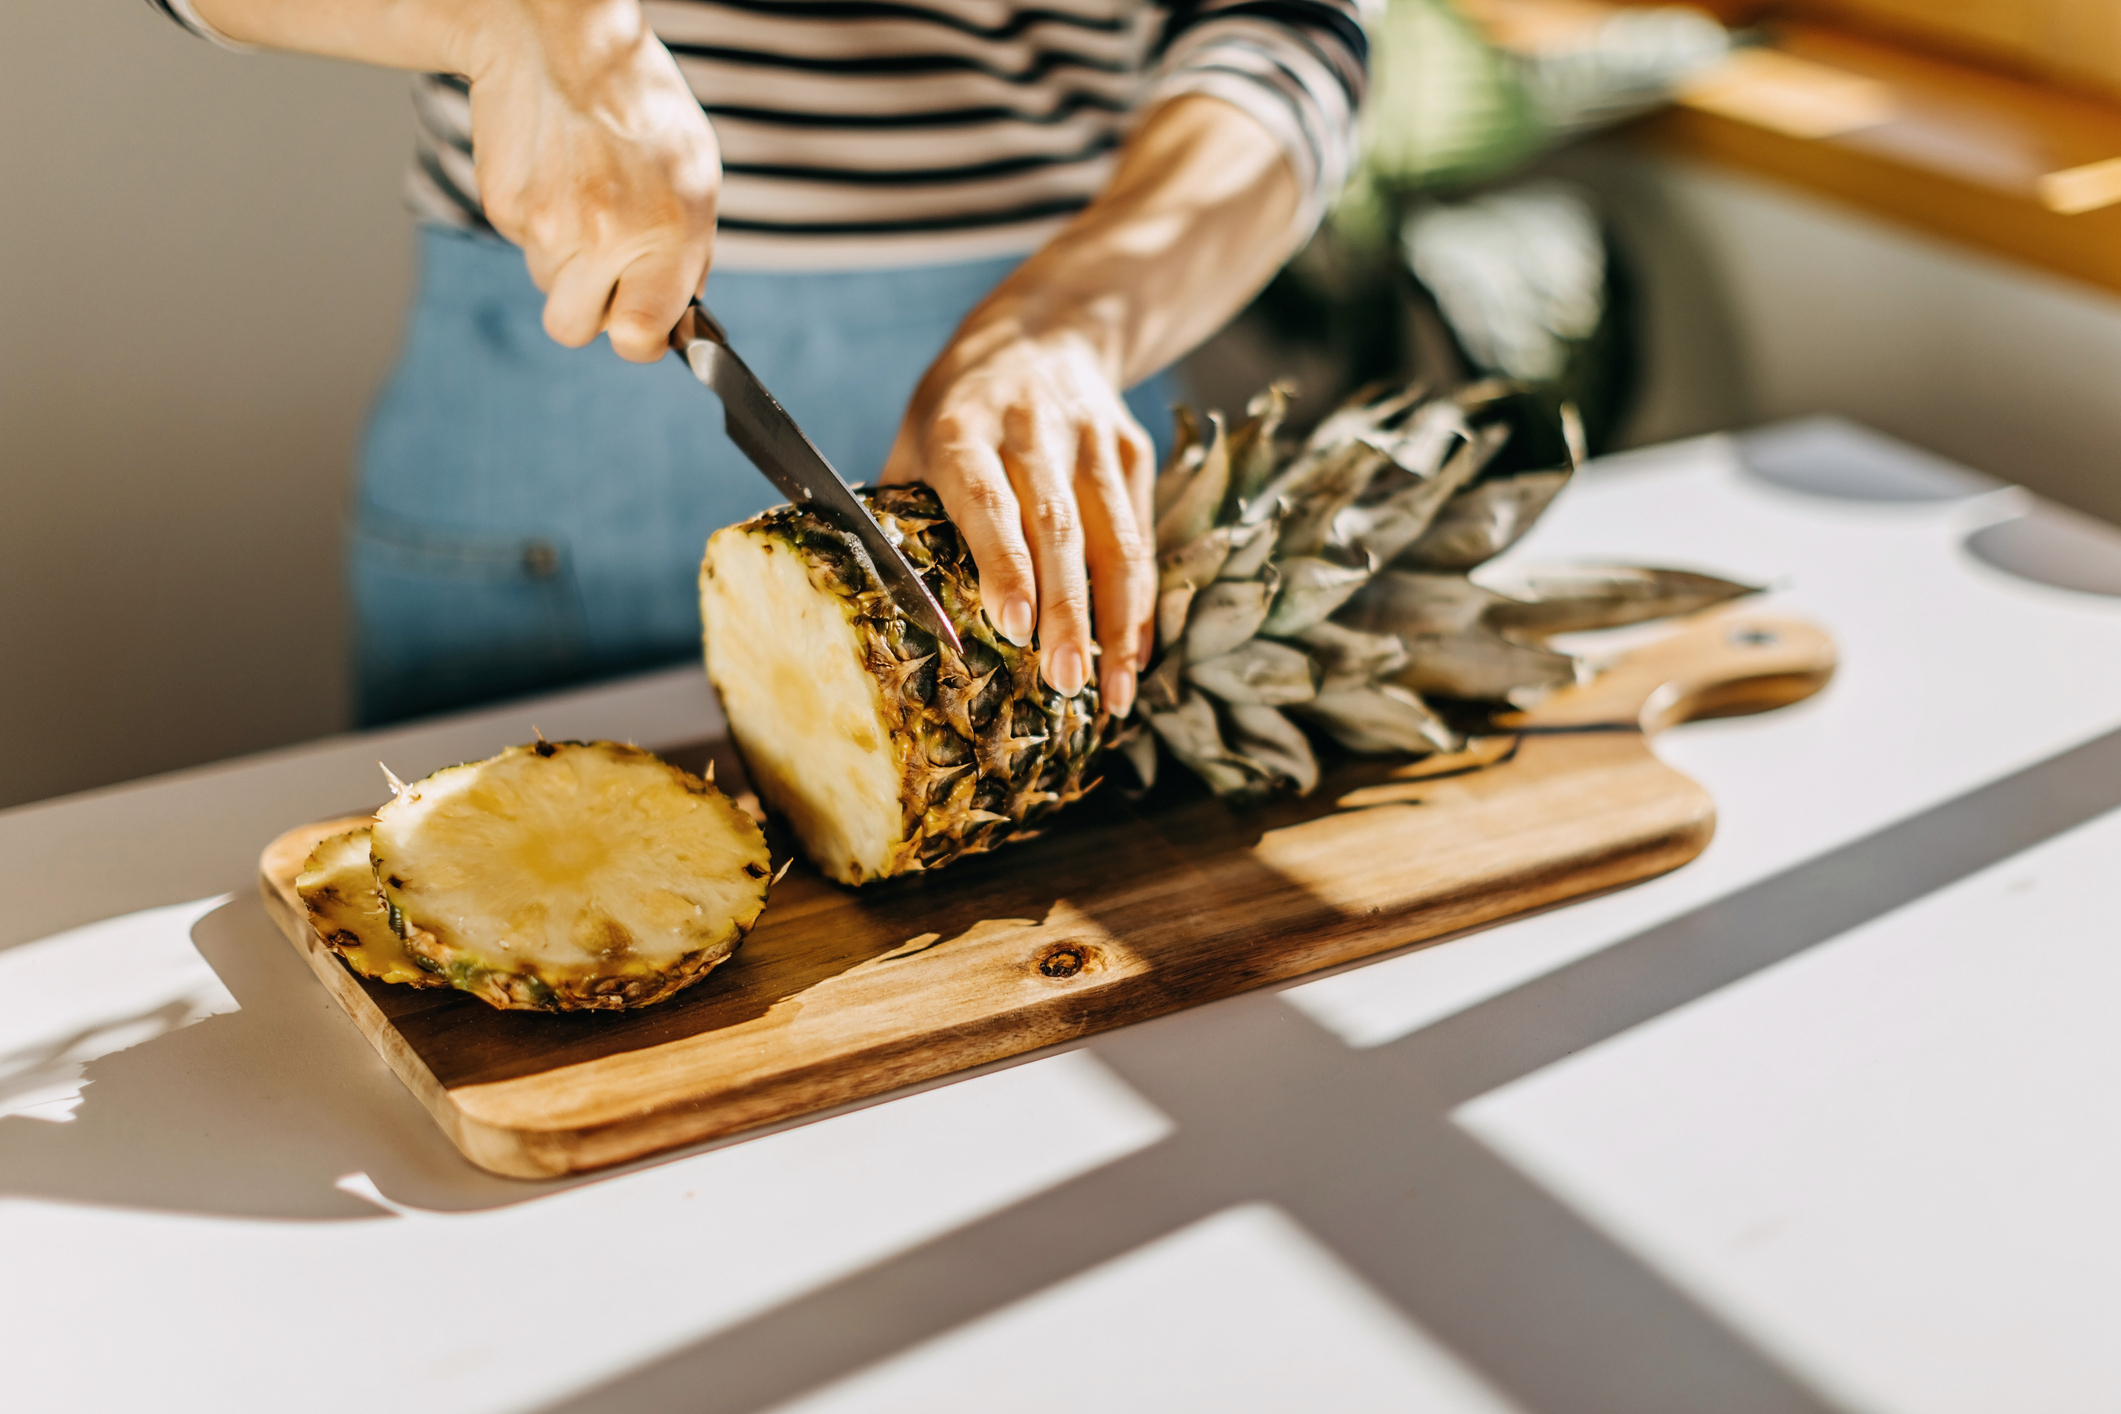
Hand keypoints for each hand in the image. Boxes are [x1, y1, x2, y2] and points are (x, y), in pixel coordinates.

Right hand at [463, 0, 718, 361]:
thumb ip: (688, 257)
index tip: (642, 325)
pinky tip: (556, 176)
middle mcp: (604, 236)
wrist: (560, 42)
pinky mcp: (504, 206)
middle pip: (574, 328)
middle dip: (590, 307)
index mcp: (665, 234)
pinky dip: (538, 223)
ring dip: (566, 259)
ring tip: (585, 196)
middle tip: (608, 264)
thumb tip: (678, 320)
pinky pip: (523, 246)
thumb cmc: (640, 108)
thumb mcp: (696, 179)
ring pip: (549, 285)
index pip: (637, 338)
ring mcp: (547, 224)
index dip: (638, 340)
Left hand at [882, 321, 1156, 717]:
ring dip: (1115, 620)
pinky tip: (1132, 657)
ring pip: (1114, 537)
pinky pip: (1140, 538)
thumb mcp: (916, 438)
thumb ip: (904, 514)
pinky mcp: (1133, 453)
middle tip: (1065, 683)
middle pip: (1058, 525)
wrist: (1046, 330)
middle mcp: (1033, 428)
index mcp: (964, 425)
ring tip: (1111, 693)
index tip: (1014, 624)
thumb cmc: (960, 407)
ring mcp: (1091, 439)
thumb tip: (883, 609)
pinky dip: (1138, 602)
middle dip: (1066, 610)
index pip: (988, 497)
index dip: (1004, 562)